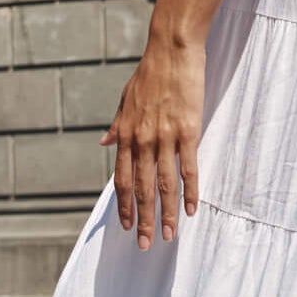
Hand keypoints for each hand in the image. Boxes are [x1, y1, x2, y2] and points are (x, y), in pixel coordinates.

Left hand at [100, 31, 205, 248]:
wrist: (171, 50)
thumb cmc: (149, 73)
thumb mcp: (125, 100)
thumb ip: (116, 125)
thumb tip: (104, 142)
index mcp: (126, 134)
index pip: (121, 180)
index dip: (124, 206)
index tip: (127, 227)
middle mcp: (142, 140)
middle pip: (141, 189)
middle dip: (144, 220)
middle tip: (146, 245)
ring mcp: (165, 137)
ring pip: (164, 185)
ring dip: (167, 213)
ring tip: (170, 236)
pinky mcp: (188, 131)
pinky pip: (188, 168)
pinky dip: (190, 191)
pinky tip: (192, 209)